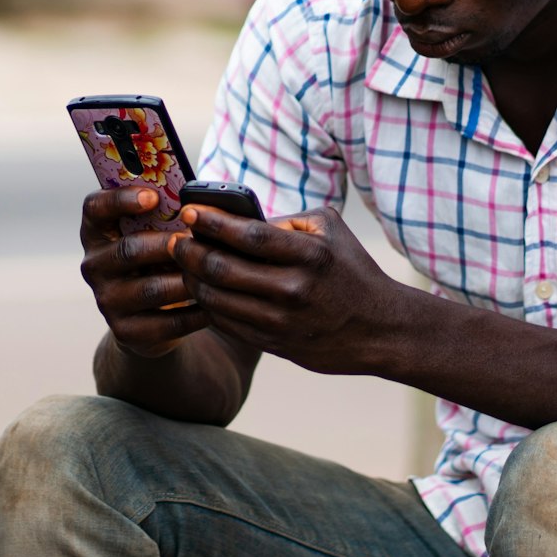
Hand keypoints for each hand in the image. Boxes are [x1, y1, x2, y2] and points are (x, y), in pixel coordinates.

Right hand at [79, 187, 205, 357]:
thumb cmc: (159, 260)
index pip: (95, 207)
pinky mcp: (125, 331)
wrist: (150, 318)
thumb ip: (166, 216)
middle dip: (167, 245)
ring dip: (186, 281)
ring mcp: (107, 300)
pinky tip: (214, 306)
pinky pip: (165, 322)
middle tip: (195, 242)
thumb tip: (201, 203)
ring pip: (151, 289)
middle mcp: (94, 265)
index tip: (153, 197)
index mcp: (98, 232)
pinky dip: (194, 314)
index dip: (120, 200)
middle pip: (128, 249)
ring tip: (213, 275)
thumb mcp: (155, 234)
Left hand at [171, 203, 408, 373]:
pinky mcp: (274, 344)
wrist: (382, 328)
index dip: (211, 222)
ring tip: (182, 264)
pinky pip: (227, 323)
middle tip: (174, 240)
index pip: (247, 234)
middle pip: (222, 267)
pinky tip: (201, 290)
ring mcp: (281, 321)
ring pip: (217, 298)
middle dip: (189, 251)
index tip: (188, 211)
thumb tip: (238, 218)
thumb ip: (286, 220)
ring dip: (191, 279)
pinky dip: (207, 305)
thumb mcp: (330, 230)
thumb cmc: (352, 271)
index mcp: (309, 254)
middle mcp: (293, 289)